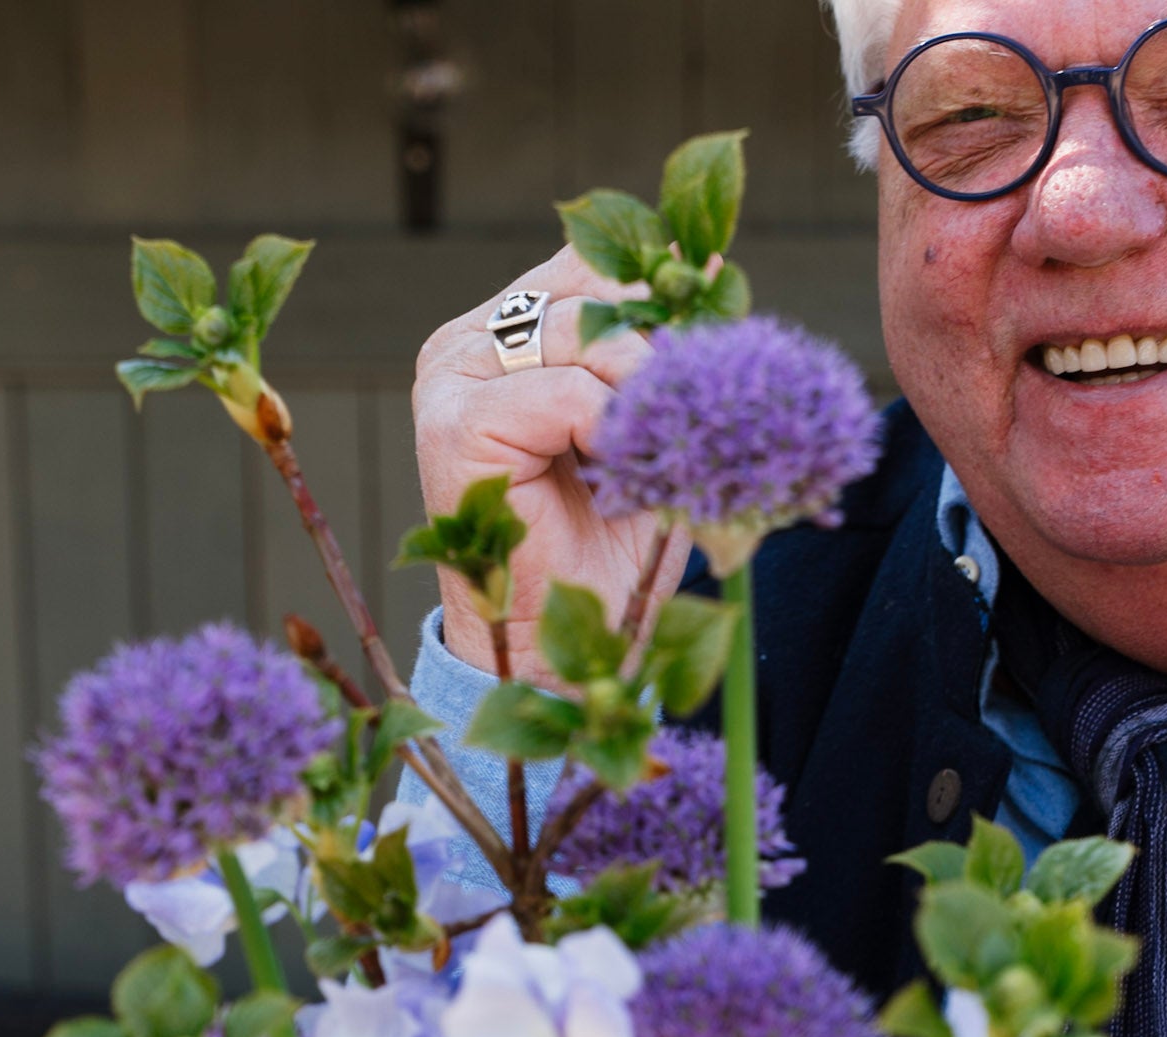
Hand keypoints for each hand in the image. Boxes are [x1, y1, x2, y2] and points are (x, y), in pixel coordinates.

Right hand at [413, 247, 688, 675]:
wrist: (557, 643)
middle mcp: (469, 343)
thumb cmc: (603, 546)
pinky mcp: (456, 423)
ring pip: (584, 338)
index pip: (590, 270)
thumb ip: (658, 348)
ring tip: (659, 453)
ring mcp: (453, 379)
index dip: (659, 300)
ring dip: (644, 395)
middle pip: (593, 295)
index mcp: (506, 333)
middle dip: (660, 350)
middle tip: (692, 412)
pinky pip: (565, 393)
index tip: (712, 340)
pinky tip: (626, 474)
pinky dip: (614, 430)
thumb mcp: (647, 429)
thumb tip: (704, 263)